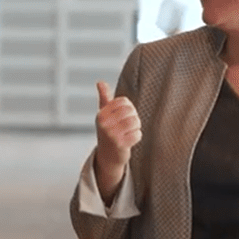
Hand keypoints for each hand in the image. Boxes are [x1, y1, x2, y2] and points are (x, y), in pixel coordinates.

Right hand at [93, 81, 140, 202]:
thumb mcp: (104, 114)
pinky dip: (137, 137)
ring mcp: (111, 135)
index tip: (123, 115)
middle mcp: (104, 124)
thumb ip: (104, 98)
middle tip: (128, 125)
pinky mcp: (120, 145)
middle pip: (130, 111)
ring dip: (136, 127)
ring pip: (135, 122)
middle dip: (133, 117)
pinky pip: (138, 135)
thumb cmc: (108, 131)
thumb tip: (100, 82)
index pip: (124, 102)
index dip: (128, 108)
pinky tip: (130, 140)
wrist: (108, 156)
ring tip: (129, 132)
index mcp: (101, 115)